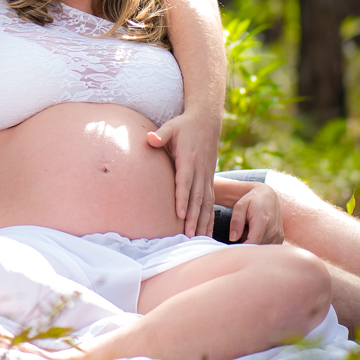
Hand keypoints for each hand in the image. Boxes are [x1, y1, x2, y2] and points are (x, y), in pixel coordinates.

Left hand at [147, 111, 219, 236]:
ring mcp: (207, 176)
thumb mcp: (172, 126)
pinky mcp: (209, 180)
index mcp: (190, 159)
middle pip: (197, 197)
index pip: (185, 181)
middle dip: (194, 217)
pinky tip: (206, 232)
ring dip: (203, 221)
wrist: (207, 121)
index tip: (181, 214)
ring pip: (206, 203)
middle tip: (189, 236)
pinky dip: (209, 218)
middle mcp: (201, 170)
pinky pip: (210, 202)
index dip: (183, 198)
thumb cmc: (185, 125)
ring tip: (198, 239)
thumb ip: (161, 134)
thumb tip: (150, 138)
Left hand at [228, 182, 283, 244]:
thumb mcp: (239, 207)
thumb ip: (236, 222)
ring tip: (250, 233)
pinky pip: (267, 247)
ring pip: (261, 250)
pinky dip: (260, 244)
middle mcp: (273, 230)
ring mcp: (278, 236)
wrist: (267, 196)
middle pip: (256, 248)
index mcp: (263, 222)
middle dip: (246, 245)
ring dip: (253, 245)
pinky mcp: (280, 239)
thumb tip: (233, 238)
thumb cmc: (252, 200)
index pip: (252, 243)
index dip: (241, 248)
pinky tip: (257, 235)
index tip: (234, 246)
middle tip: (241, 235)